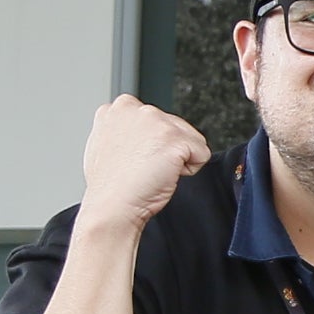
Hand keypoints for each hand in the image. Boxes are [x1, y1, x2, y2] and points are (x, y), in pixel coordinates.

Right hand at [75, 96, 210, 229]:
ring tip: (152, 170)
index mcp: (120, 108)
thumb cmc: (112, 185)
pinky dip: (190, 170)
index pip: (159, 120)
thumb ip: (129, 129)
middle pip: (178, 127)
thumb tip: (145, 134)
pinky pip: (202, 154)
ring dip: (179, 159)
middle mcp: (136, 108)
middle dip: (168, 150)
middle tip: (146, 168)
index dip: (154, 144)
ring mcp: (156, 120)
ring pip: (192, 139)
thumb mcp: (110, 143)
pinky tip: (164, 175)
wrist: (111, 206)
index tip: (138, 158)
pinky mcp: (174, 138)